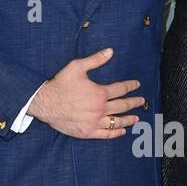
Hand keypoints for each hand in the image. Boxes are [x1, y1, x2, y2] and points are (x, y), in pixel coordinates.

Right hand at [30, 49, 146, 138]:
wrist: (45, 103)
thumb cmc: (60, 84)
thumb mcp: (77, 67)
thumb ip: (95, 60)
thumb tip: (110, 51)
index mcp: (99, 93)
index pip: (121, 89)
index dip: (130, 86)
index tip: (136, 84)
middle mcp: (100, 108)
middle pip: (122, 106)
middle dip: (134, 102)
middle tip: (141, 101)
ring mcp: (94, 122)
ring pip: (117, 122)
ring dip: (129, 120)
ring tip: (136, 118)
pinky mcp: (88, 132)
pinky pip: (106, 134)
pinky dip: (115, 132)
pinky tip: (122, 131)